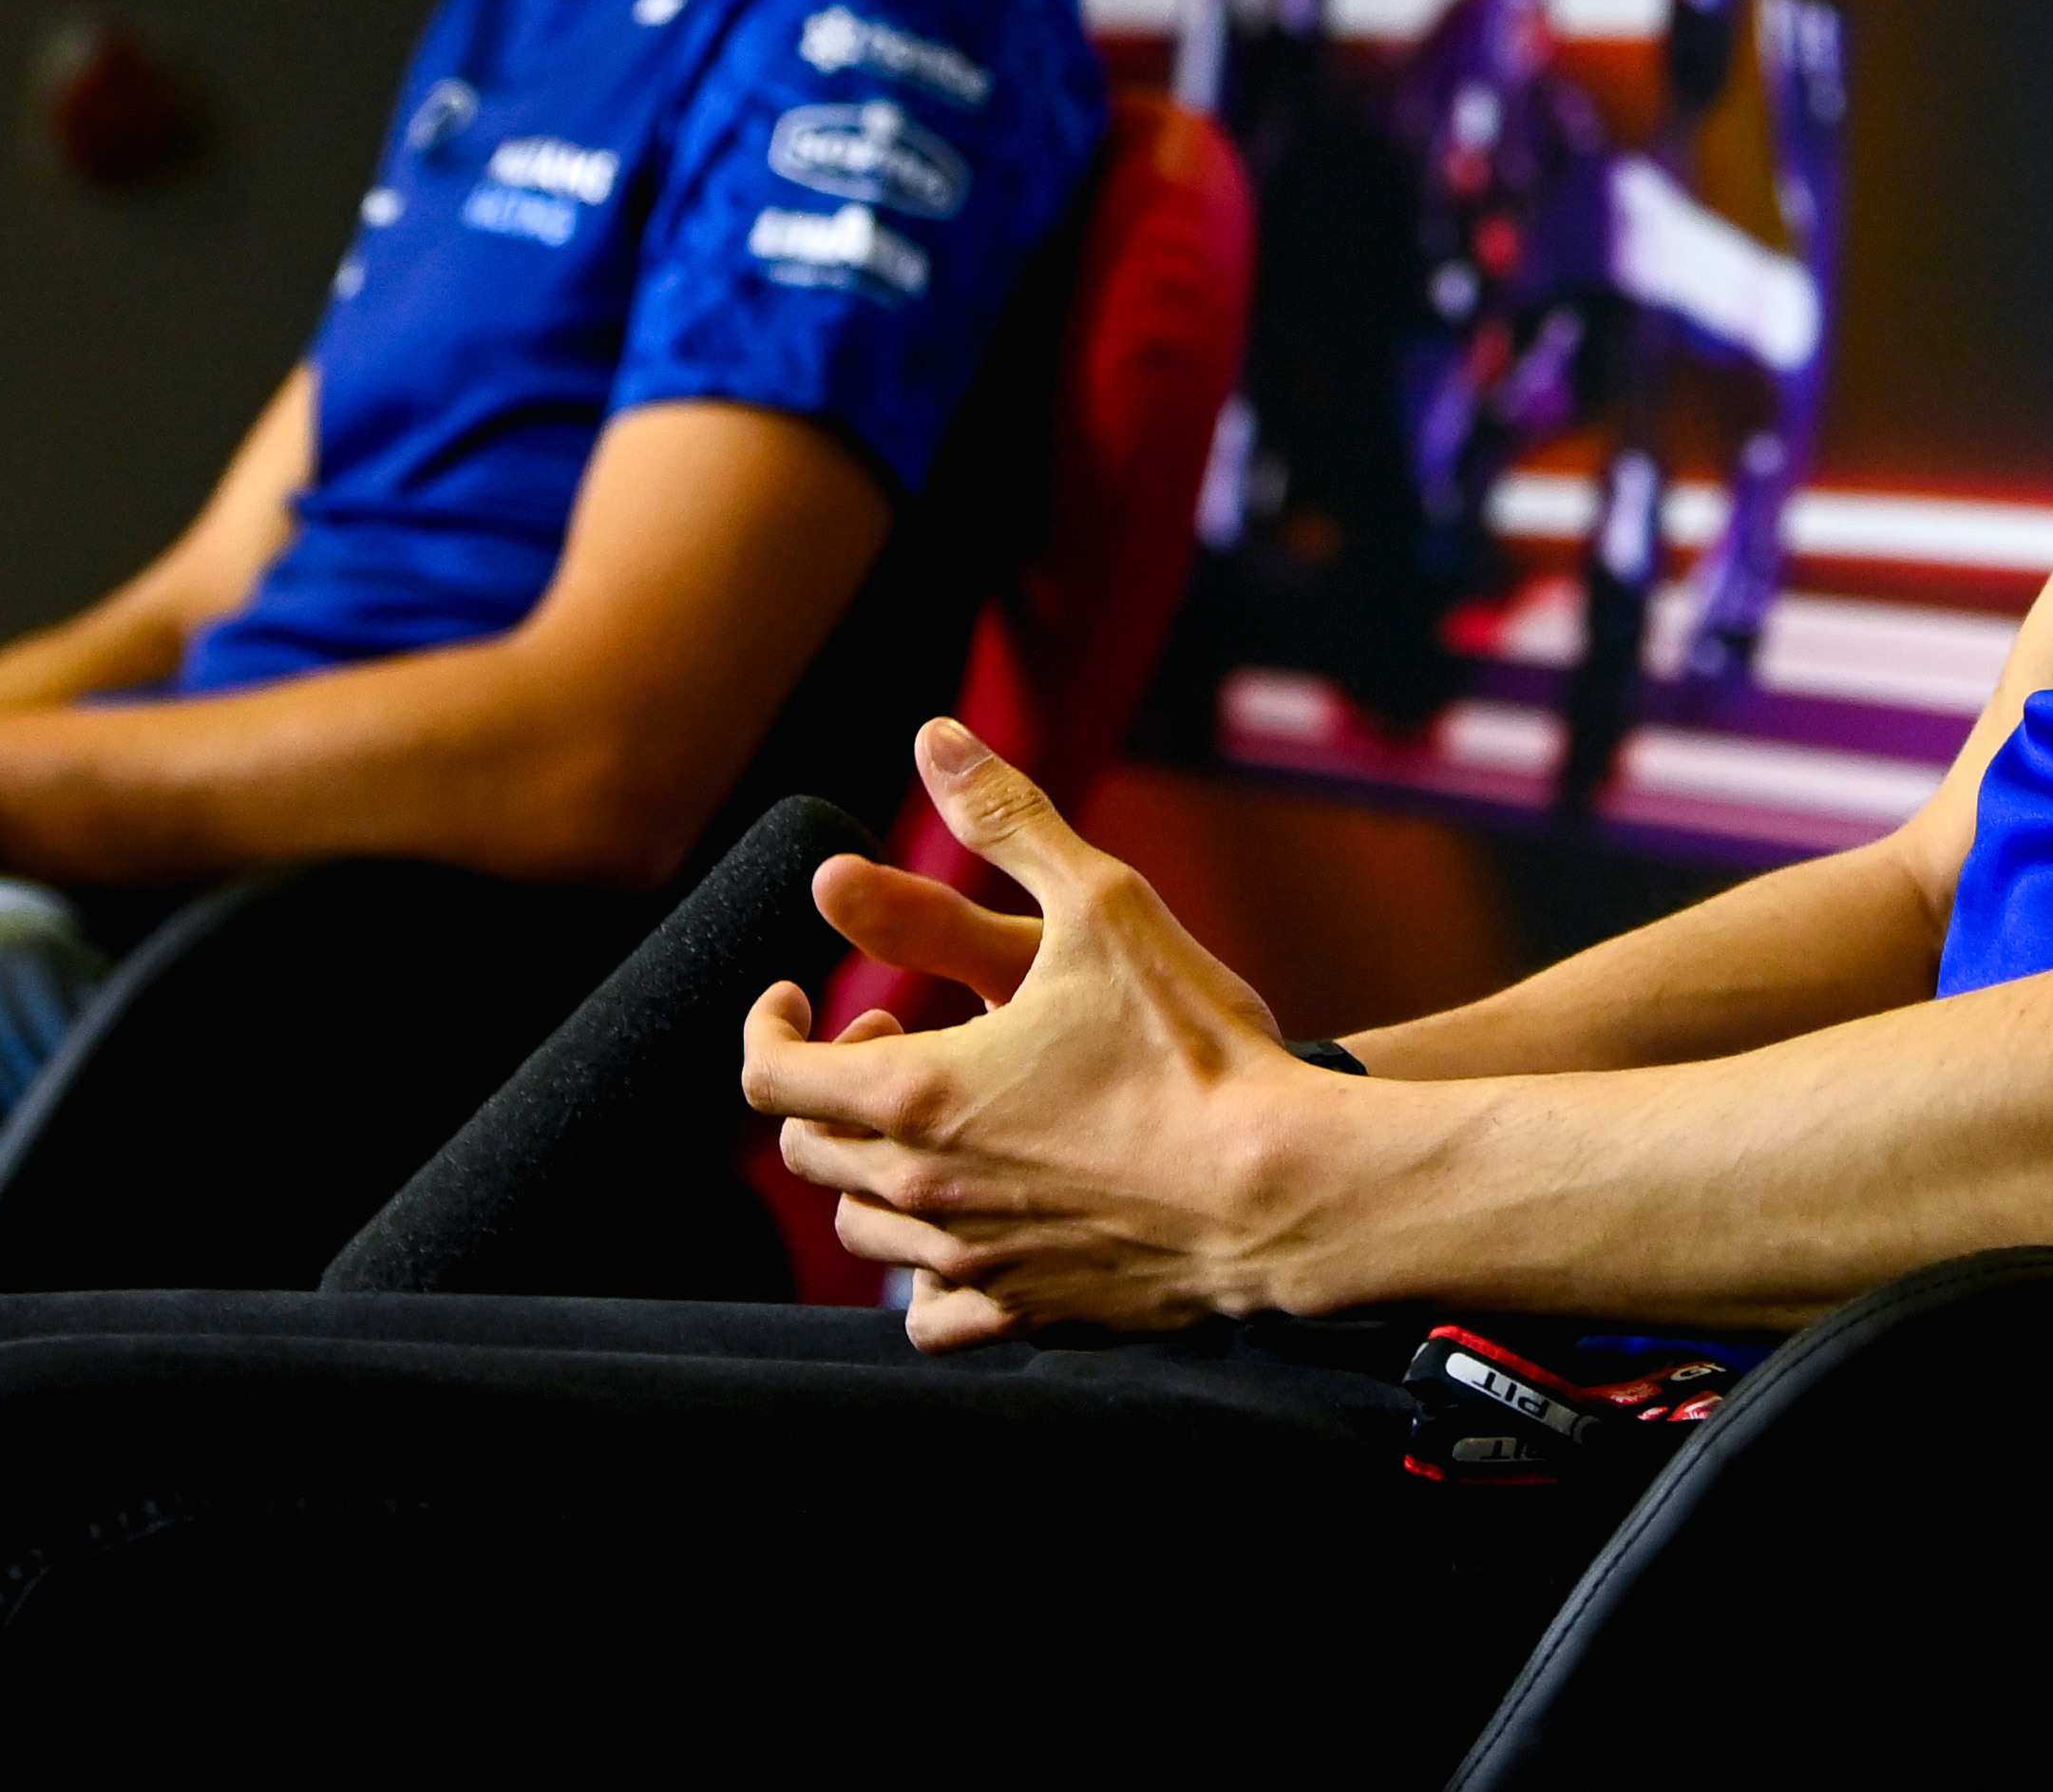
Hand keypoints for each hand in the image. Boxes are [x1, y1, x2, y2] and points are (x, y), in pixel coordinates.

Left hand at [744, 721, 1357, 1349]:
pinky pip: (928, 1316)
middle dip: (826, 1083)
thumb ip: (1009, 819)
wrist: (1285, 1188)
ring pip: (861, 1228)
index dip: (768, 1025)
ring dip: (871, 1167)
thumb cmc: (1195, 1047)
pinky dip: (925, 1269)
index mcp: (914, 1092)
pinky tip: (973, 1220)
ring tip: (937, 1116)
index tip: (802, 992)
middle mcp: (920, 1190)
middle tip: (887, 1034)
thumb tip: (937, 736)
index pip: (769, 1077)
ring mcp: (969, 1265)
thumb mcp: (1103, 904)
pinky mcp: (1026, 1316)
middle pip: (806, 1151)